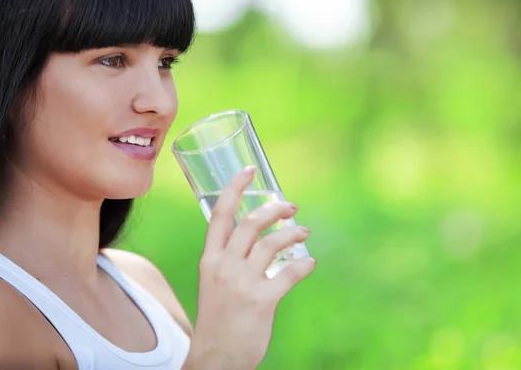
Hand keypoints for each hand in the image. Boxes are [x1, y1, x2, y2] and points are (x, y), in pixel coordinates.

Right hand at [185, 166, 315, 369]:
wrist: (215, 357)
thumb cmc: (219, 316)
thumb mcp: (214, 281)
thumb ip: (230, 258)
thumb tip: (260, 238)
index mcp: (210, 258)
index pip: (219, 214)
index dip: (235, 188)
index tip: (249, 170)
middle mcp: (224, 266)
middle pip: (251, 223)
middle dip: (275, 209)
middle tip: (291, 206)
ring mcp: (242, 283)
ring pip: (272, 244)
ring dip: (293, 233)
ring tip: (304, 233)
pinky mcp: (262, 301)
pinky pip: (290, 273)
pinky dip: (304, 265)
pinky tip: (310, 264)